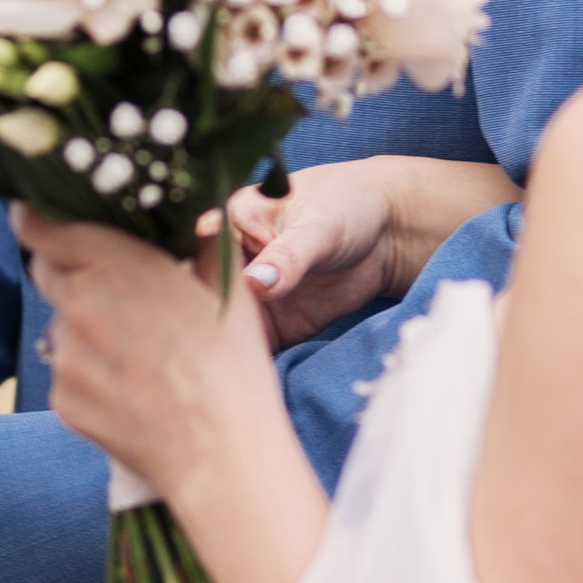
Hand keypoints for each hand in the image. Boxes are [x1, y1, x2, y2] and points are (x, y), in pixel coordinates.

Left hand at [10, 210, 326, 582]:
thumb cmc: (233, 367)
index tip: (38, 214)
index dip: (35, 216)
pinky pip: (67, 372)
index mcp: (116, 264)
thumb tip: (192, 211)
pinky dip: (90, 374)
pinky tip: (133, 388)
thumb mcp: (228, 286)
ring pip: (61, 325)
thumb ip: (197, 239)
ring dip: (85, 326)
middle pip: (47, 270)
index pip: (41, 224)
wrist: (221, 455)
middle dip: (70, 270)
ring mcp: (66, 355)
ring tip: (140, 353)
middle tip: (113, 288)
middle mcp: (79, 304)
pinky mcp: (62, 399)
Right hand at [214, 168, 403, 350]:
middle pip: (203, 291)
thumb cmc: (345, 207)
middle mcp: (231, 261)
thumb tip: (255, 285)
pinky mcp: (273, 325)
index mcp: (230, 221)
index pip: (202, 248)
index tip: (203, 293)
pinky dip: (247, 360)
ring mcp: (250, 296)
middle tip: (214, 335)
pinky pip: (252, 346)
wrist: (386, 234)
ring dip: (221, 342)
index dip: (197, 271)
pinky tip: (245, 374)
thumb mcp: (318, 226)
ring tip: (224, 361)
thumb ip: (287, 256)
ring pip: (222, 323)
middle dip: (204, 314)